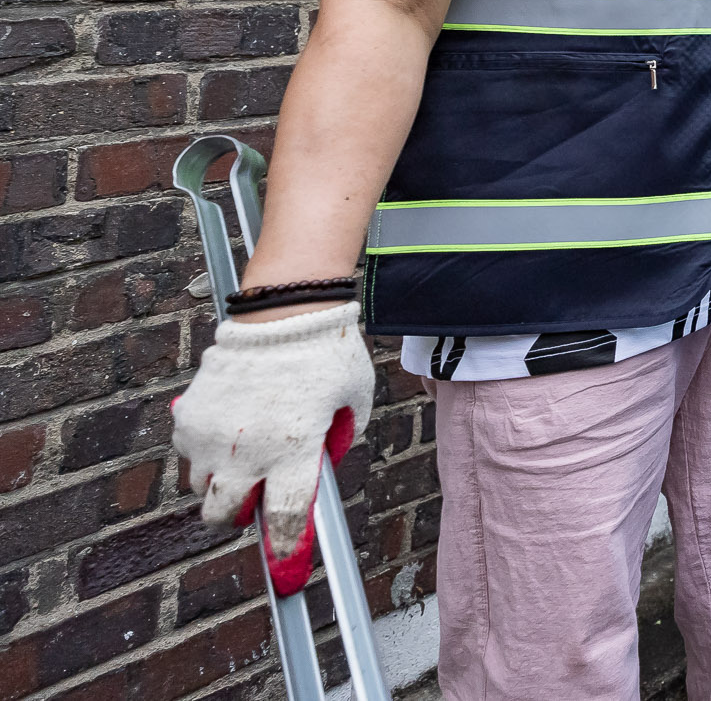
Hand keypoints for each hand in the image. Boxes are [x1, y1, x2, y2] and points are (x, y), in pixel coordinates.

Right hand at [171, 302, 371, 594]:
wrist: (282, 311)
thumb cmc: (327, 355)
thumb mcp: (352, 402)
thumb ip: (338, 441)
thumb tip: (321, 469)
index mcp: (294, 450)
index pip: (284, 517)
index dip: (284, 548)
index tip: (285, 568)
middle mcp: (247, 451)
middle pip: (224, 516)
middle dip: (237, 516)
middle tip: (253, 498)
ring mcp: (211, 437)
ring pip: (201, 487)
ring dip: (219, 483)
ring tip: (243, 454)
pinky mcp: (188, 417)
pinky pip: (187, 454)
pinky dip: (203, 452)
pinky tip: (228, 427)